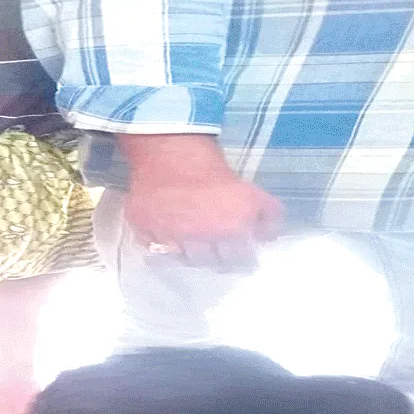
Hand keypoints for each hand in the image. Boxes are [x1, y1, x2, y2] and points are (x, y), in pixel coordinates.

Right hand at [118, 134, 282, 269]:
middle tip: (216, 250)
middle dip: (215, 258)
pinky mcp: (144, 229)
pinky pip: (153, 249)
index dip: (242, 259)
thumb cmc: (215, 171)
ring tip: (192, 244)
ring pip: (181, 259)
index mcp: (230, 229)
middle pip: (208, 263)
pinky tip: (167, 238)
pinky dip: (161, 246)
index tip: (240, 256)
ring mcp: (169, 236)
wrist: (172, 151)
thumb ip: (269, 216)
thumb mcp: (252, 190)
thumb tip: (269, 239)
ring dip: (188, 254)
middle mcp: (200, 238)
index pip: (239, 261)